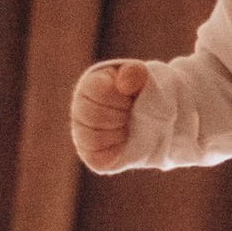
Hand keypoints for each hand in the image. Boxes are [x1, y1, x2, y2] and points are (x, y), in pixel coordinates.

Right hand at [71, 57, 149, 171]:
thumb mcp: (142, 78)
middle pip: (95, 116)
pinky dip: (117, 151)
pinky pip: (99, 158)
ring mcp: (82, 134)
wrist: (151, 119)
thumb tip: (124, 83)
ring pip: (95, 138)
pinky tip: (125, 142)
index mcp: (89, 86)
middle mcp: (80, 110)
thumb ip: (134, 72)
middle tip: (131, 114)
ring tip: (128, 127)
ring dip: (120, 133)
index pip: (99, 92)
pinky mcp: (91, 155)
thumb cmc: (140, 95)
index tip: (130, 98)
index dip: (121, 97)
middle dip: (121, 115)